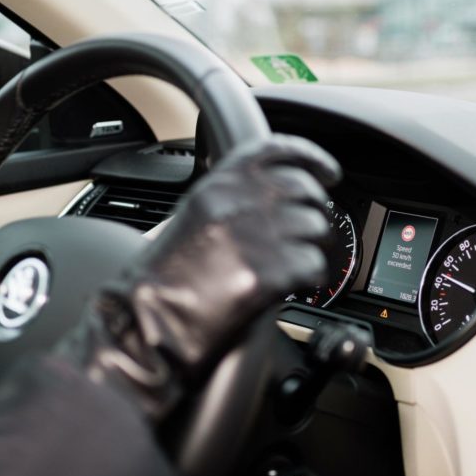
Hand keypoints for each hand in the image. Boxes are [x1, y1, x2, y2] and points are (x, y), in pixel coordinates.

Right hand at [57, 134, 340, 422]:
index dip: (311, 158)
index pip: (275, 151)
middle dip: (314, 210)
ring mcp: (250, 239)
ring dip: (313, 245)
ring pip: (313, 226)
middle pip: (303, 188)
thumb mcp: (194, 218)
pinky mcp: (263, 276)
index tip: (328, 172)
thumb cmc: (165, 280)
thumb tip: (275, 194)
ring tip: (296, 262)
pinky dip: (310, 276)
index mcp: (215, 186)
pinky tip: (294, 285)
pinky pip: (312, 264)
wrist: (146, 325)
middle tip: (311, 230)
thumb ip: (232, 198)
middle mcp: (234, 205)